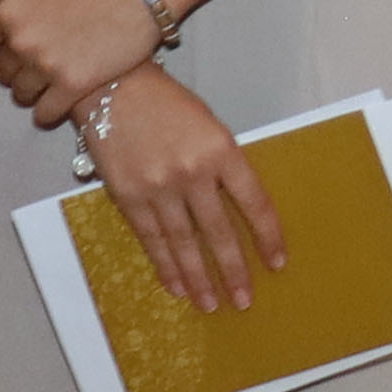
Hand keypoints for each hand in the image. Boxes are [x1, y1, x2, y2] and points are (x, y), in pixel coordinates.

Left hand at [0, 0, 159, 118]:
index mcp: (8, 11)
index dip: (2, 43)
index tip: (24, 39)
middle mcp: (21, 40)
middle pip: (2, 72)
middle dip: (18, 66)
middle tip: (45, 55)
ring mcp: (47, 65)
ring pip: (21, 94)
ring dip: (34, 89)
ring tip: (56, 73)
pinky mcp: (74, 85)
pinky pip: (45, 113)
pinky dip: (50, 109)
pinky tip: (65, 94)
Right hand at [82, 64, 281, 309]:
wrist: (114, 87)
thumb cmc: (168, 105)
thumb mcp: (210, 127)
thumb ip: (225, 166)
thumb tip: (238, 212)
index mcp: (222, 151)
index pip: (255, 202)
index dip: (268, 236)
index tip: (277, 262)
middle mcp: (192, 173)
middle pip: (219, 231)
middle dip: (233, 270)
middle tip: (244, 300)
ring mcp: (159, 187)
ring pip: (184, 243)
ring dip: (198, 277)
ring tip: (210, 304)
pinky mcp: (129, 196)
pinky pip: (152, 239)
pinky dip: (165, 265)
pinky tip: (177, 286)